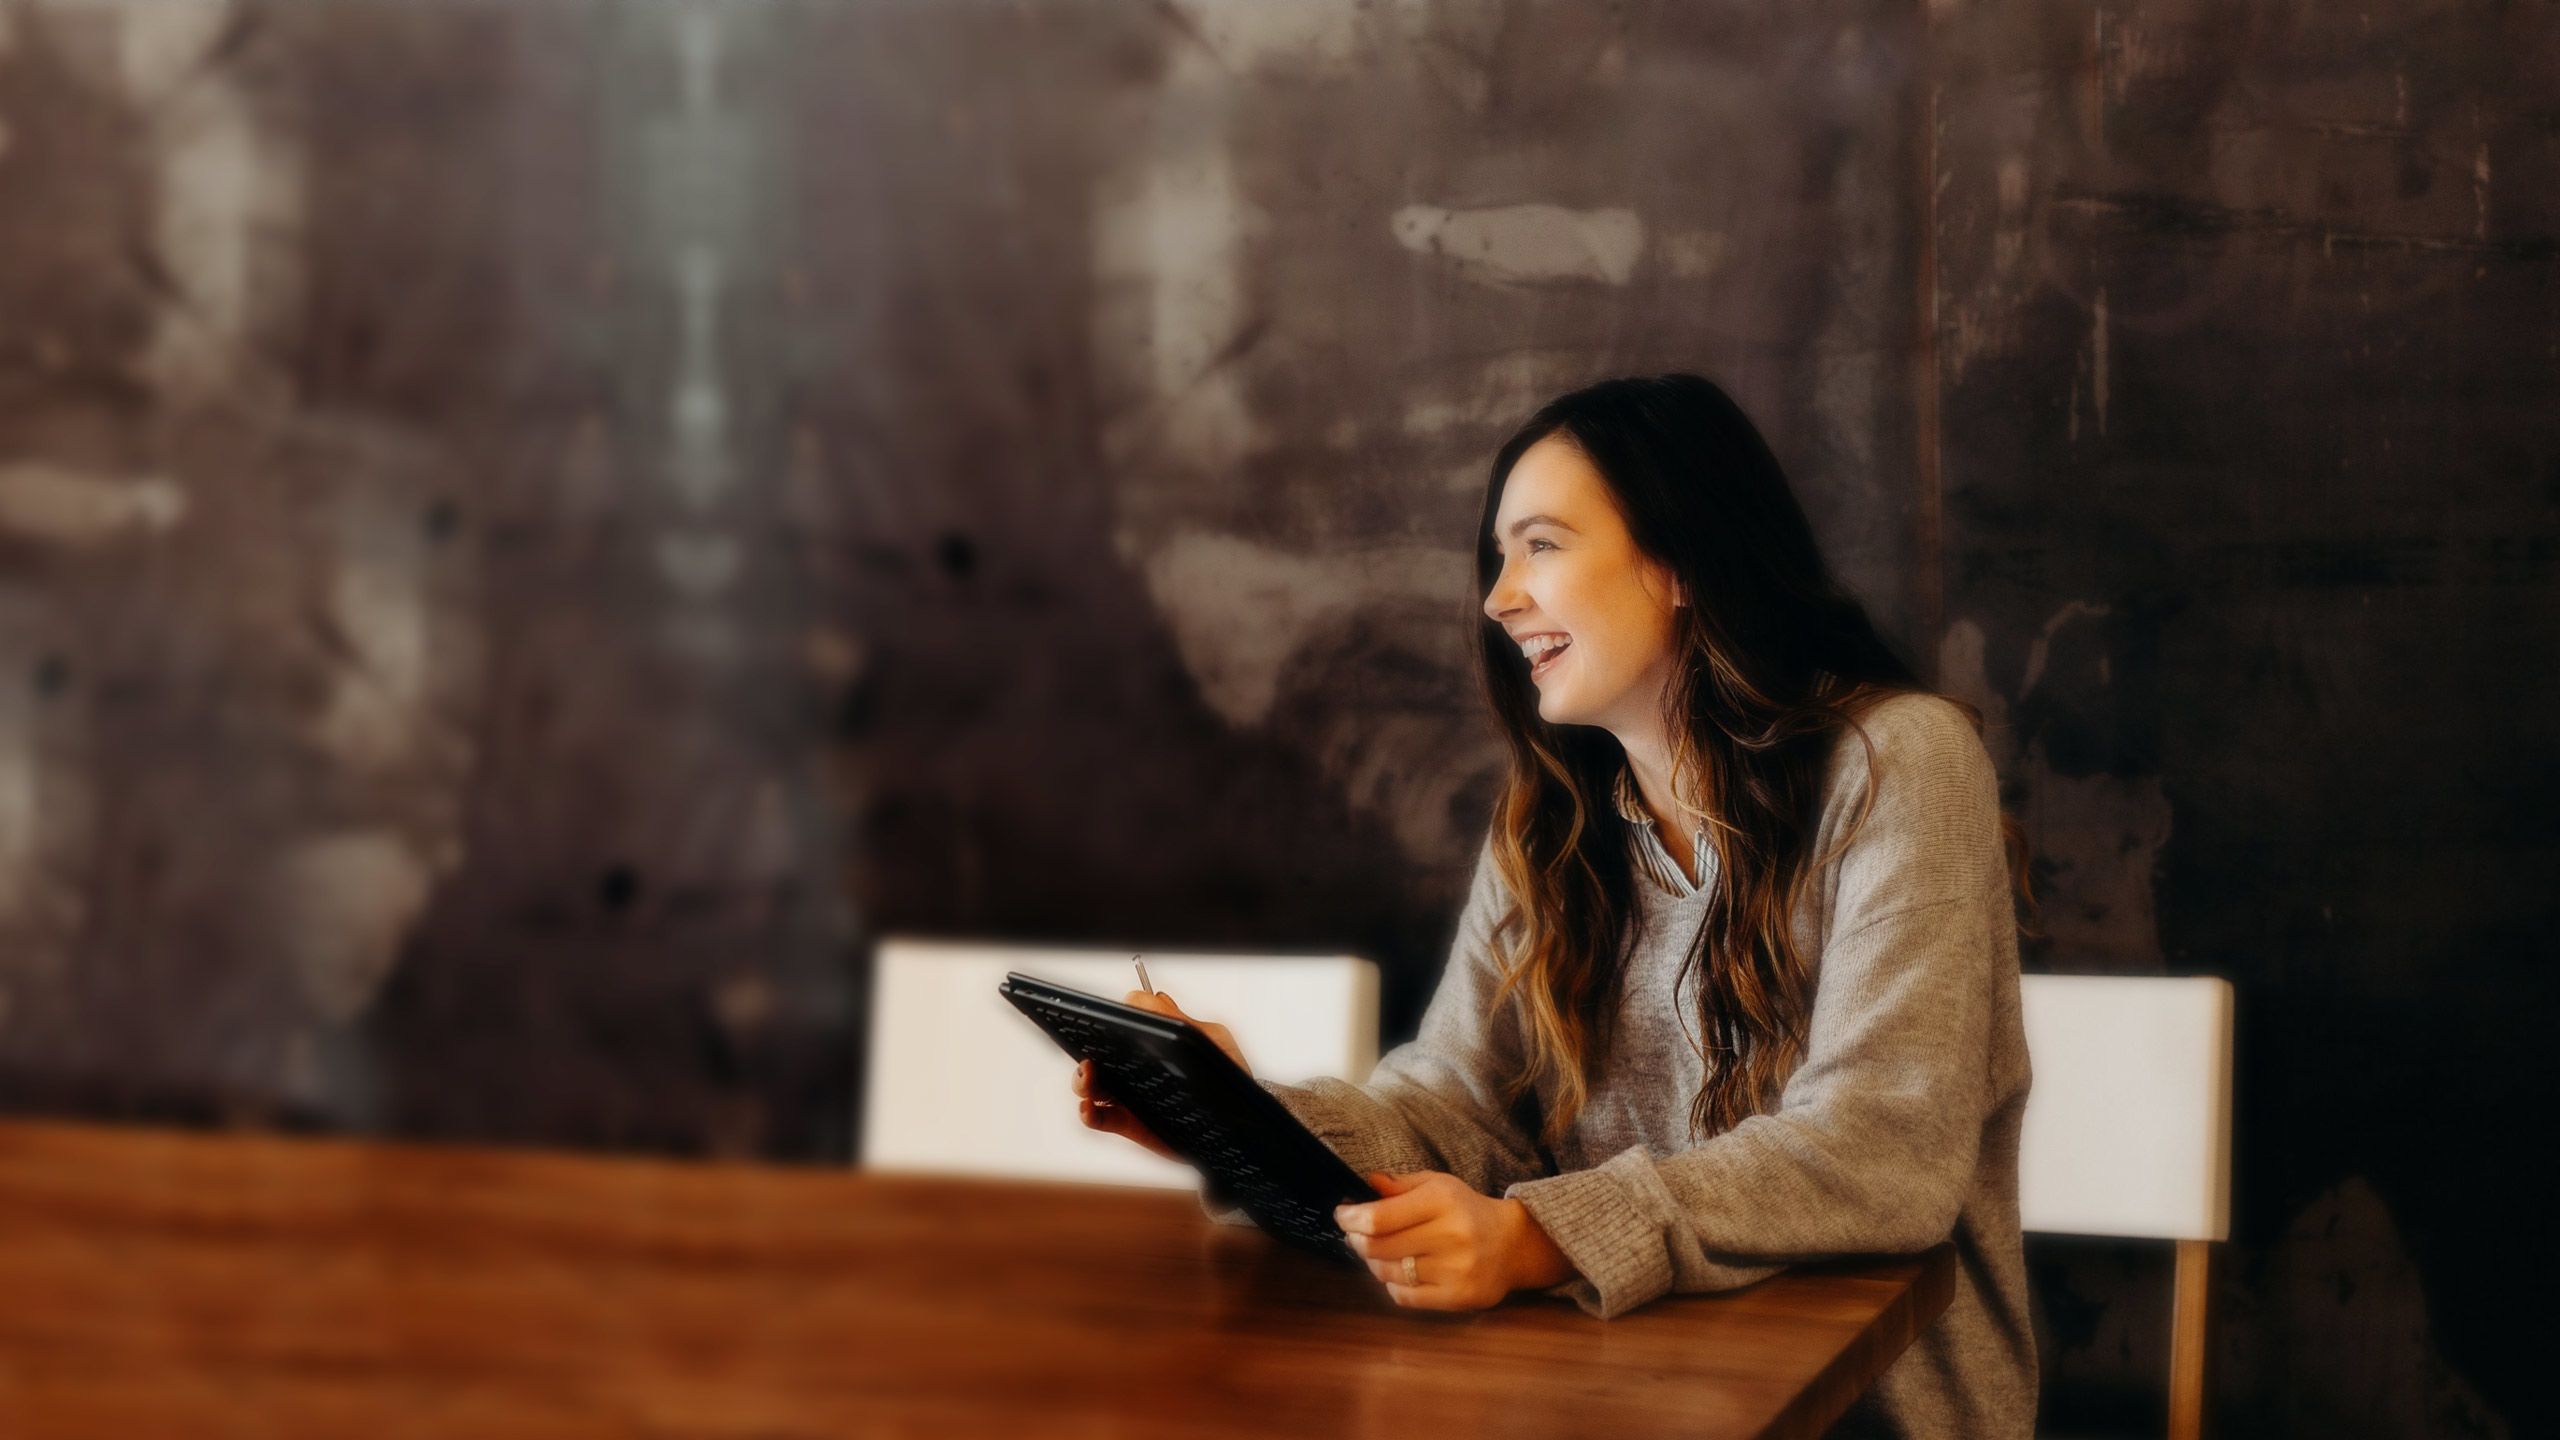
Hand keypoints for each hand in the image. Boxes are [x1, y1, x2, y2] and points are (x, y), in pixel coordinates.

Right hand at [1072, 989, 1250, 1161]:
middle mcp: (1136, 1064)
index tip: (1111, 1020)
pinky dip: (1088, 1112)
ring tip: (1088, 1076)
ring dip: (1082, 1079)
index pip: (1122, 1022)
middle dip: (1085, 1047)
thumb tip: (1154, 999)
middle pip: (1098, 1050)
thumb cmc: (1228, 1074)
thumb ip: (1183, 1021)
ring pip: (1092, 1084)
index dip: (1113, 1018)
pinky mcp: (1128, 1123)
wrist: (1242, 1121)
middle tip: (1091, 1052)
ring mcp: (1129, 1093)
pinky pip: (1099, 1117)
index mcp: (1153, 1040)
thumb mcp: (1213, 1040)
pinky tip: (1089, 1108)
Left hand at [1334, 1171, 1575, 1310]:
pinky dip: (1392, 1284)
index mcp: (1442, 1201)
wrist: (1513, 1245)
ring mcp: (1454, 1270)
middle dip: (1356, 1240)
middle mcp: (1450, 1236)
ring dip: (1373, 1262)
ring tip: (1377, 1252)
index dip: (1351, 1219)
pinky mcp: (1457, 1297)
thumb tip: (1367, 1184)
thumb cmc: (1467, 1211)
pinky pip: (1404, 1296)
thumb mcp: (1438, 1185)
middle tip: (1354, 1235)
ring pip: (1387, 1273)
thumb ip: (1401, 1185)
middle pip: (1377, 1247)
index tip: (1342, 1215)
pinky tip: (1399, 1272)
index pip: (1379, 1218)